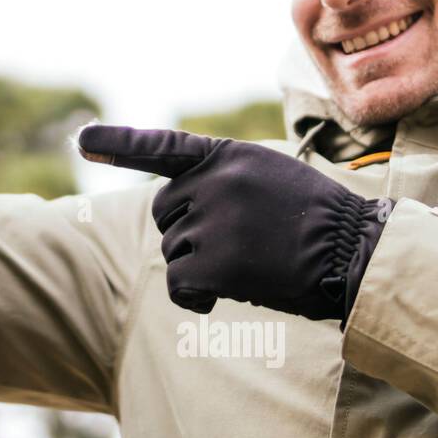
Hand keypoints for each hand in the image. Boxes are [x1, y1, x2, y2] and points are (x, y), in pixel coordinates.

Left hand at [78, 126, 391, 324]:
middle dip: (187, 231)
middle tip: (237, 243)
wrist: (357, 254)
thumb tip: (170, 208)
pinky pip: (178, 284)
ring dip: (200, 265)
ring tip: (250, 264)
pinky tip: (225, 295)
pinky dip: (193, 297)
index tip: (80, 140)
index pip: (162, 147)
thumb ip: (220, 178)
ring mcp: (213, 221)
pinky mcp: (214, 262)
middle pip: (165, 212)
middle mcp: (214, 181)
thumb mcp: (268, 175)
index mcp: (226, 154)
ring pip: (173, 249)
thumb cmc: (315, 219)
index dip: (118, 144)